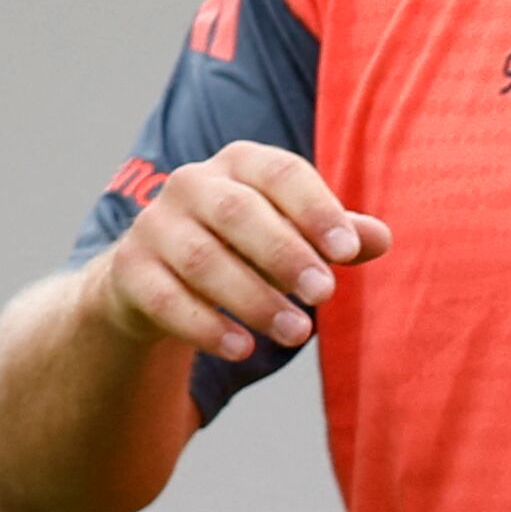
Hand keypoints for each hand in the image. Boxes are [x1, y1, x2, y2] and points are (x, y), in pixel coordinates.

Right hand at [88, 142, 389, 362]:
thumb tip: (381, 238)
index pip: (282, 172)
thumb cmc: (249, 246)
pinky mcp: (129, 270)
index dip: (316, 210)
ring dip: (254, 298)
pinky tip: (243, 349)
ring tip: (298, 332)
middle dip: (285, 255)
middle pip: (237, 213)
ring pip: (203, 260)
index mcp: (241, 162)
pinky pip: (166, 299)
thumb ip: (340, 235)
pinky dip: (206, 326)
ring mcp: (153, 225)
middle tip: (325, 294)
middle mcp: (191, 183)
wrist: (160, 276)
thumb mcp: (297, 234)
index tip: (349, 253)